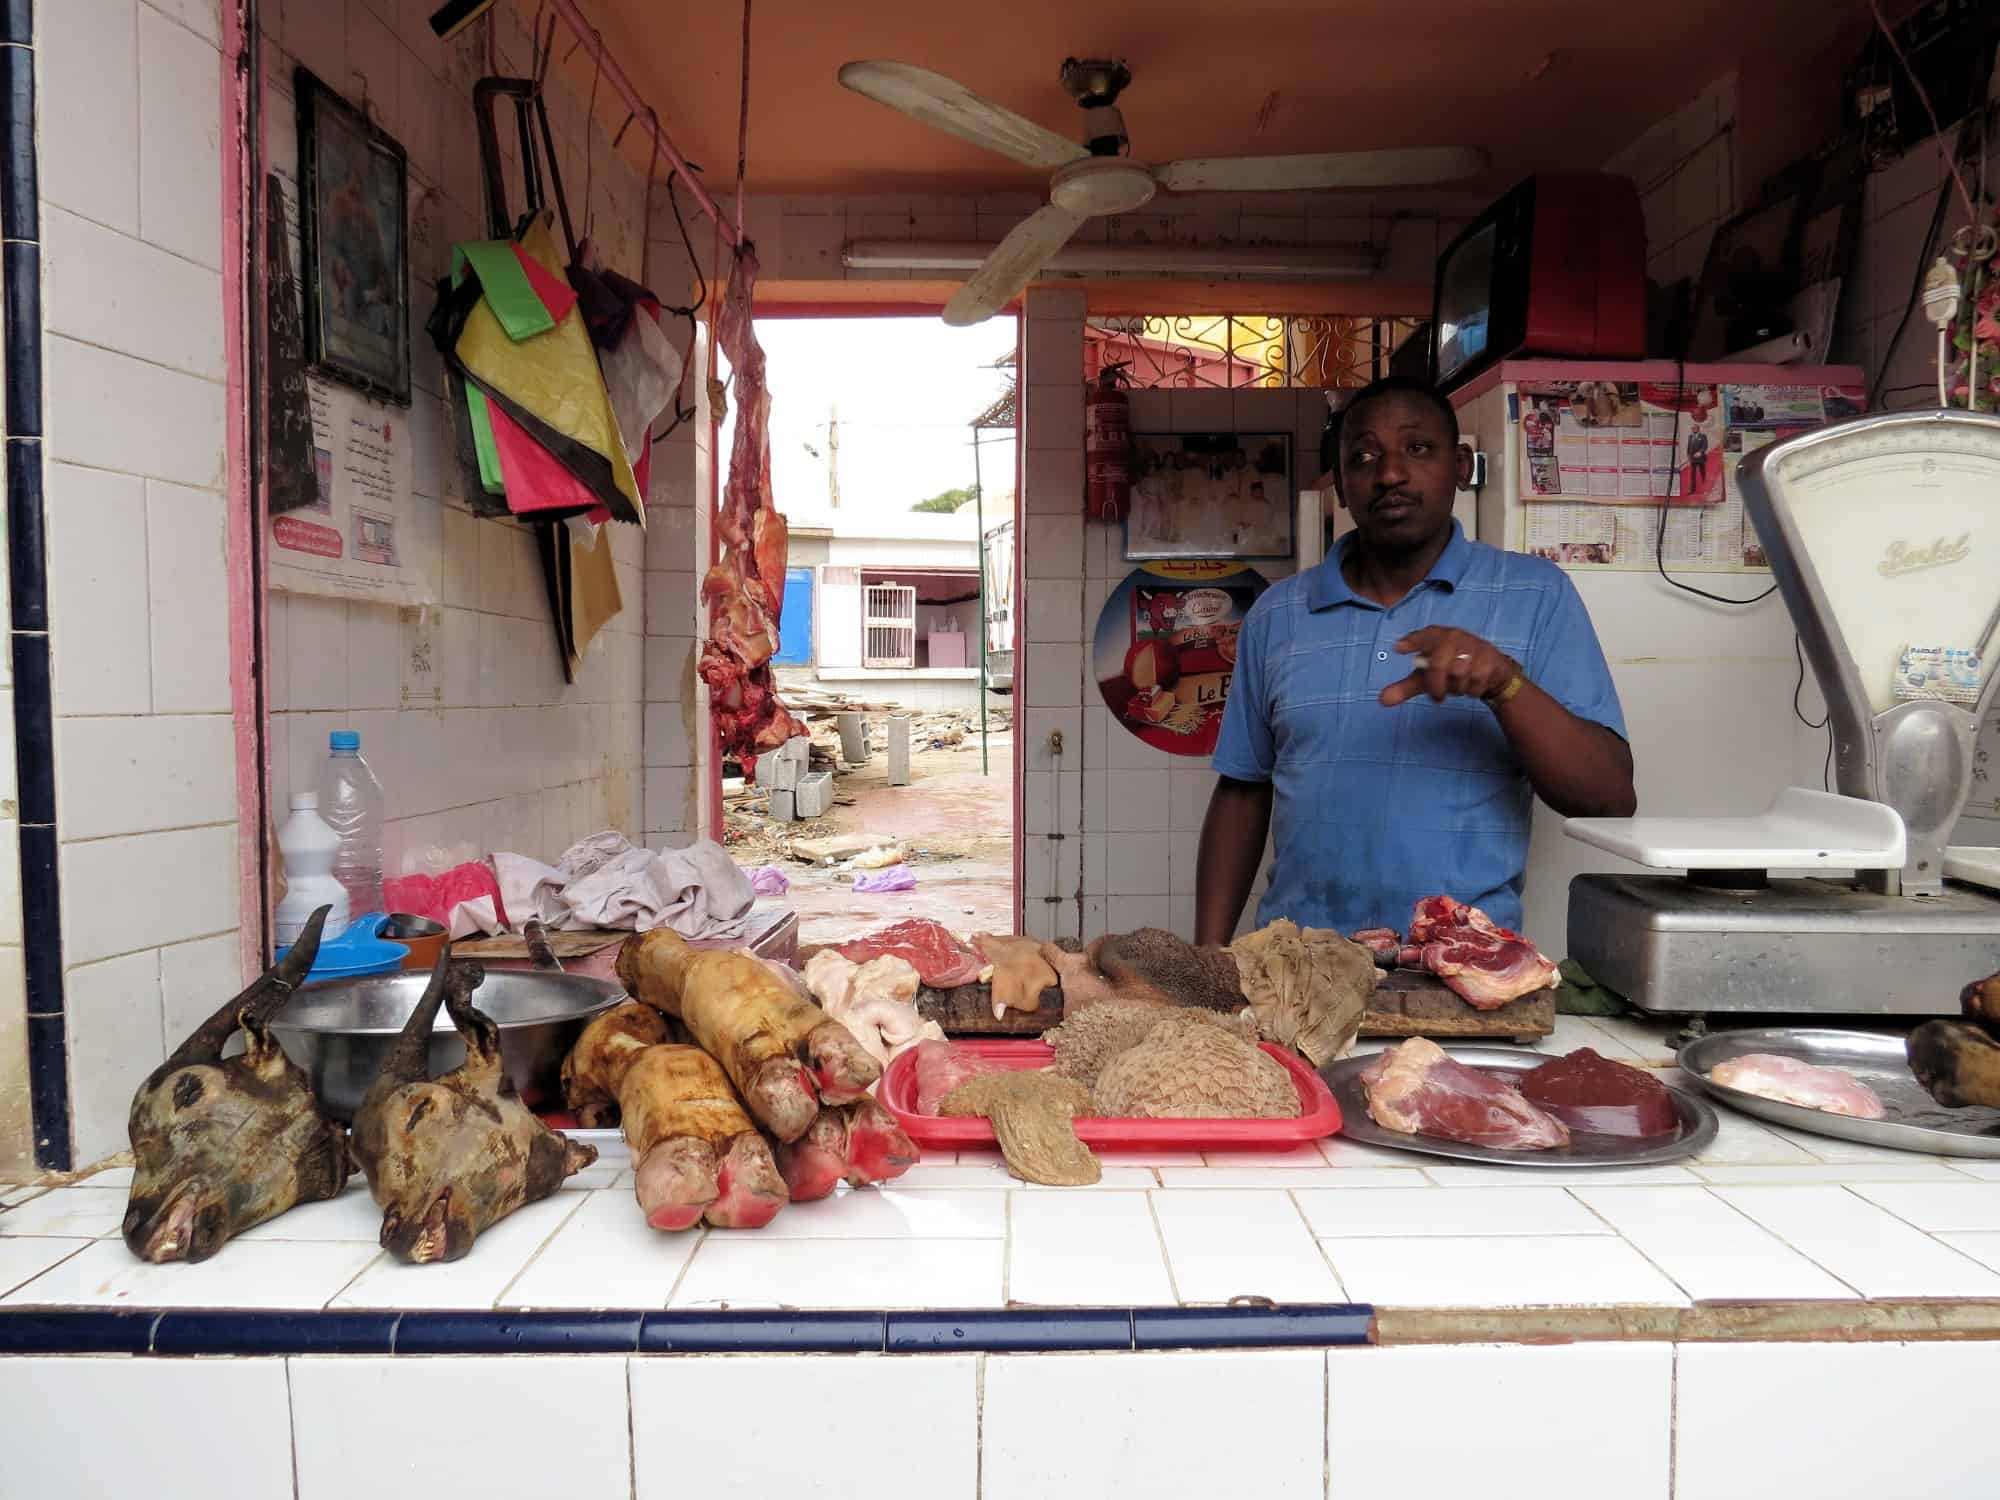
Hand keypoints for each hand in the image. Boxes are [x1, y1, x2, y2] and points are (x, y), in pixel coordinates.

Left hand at [1380, 626, 1517, 706]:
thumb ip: (1404, 688)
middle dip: (1436, 685)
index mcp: (1436, 636)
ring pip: (1459, 673)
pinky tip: (1472, 686)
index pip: (1423, 636)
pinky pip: (1476, 680)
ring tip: (1457, 686)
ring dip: (1456, 687)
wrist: (1490, 672)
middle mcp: (1455, 637)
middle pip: (1439, 664)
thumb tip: (1382, 700)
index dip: (1412, 641)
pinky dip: (1472, 689)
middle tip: (1436, 696)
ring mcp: (1474, 645)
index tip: (1397, 649)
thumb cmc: (1451, 669)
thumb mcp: (1426, 678)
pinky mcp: (1491, 657)